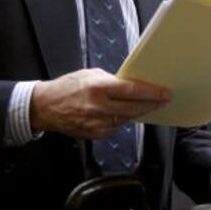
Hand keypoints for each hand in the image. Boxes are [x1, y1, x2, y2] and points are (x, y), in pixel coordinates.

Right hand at [30, 68, 170, 138]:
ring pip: (127, 119)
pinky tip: (122, 113)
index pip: (132, 91)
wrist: (46, 107)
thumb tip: (130, 86)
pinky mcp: (95, 134)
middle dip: (152, 104)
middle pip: (134, 108)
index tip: (164, 93)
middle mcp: (99, 107)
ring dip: (138, 112)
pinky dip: (121, 119)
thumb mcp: (90, 75)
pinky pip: (115, 127)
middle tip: (164, 100)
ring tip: (147, 105)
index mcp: (99, 88)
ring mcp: (97, 123)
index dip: (152, 93)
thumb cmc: (67, 87)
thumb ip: (111, 81)